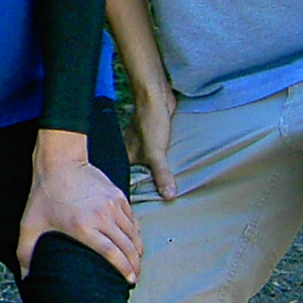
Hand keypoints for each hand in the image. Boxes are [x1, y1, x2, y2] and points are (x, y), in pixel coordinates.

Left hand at [17, 134, 140, 280]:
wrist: (60, 161)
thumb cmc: (44, 194)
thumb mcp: (29, 224)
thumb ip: (26, 252)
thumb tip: (26, 278)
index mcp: (83, 227)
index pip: (112, 253)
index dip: (124, 269)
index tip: (130, 280)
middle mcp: (102, 216)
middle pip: (128, 246)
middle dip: (135, 264)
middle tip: (135, 276)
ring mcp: (113, 205)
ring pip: (134, 233)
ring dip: (138, 250)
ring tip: (136, 262)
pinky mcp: (118, 196)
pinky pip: (133, 219)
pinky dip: (136, 233)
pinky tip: (133, 241)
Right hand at [126, 85, 177, 199]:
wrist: (156, 94)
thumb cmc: (150, 121)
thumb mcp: (155, 152)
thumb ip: (161, 174)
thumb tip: (169, 197)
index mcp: (126, 158)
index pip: (131, 182)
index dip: (139, 194)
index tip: (151, 208)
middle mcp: (132, 153)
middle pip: (142, 175)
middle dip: (151, 186)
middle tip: (165, 202)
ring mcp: (143, 145)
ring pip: (151, 164)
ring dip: (160, 173)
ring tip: (172, 189)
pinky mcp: (155, 138)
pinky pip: (160, 155)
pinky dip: (167, 161)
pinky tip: (176, 167)